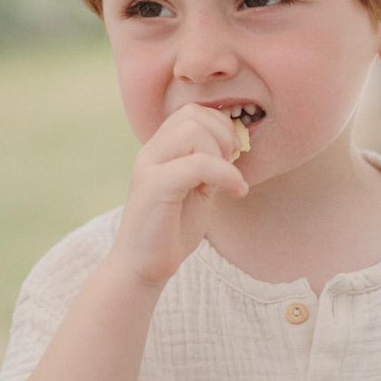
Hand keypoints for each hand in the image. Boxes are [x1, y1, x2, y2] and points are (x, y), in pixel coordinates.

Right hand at [107, 103, 248, 289]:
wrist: (142, 268)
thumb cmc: (170, 233)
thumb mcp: (198, 191)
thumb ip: (210, 165)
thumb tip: (235, 142)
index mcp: (160, 150)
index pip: (192, 112)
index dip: (220, 127)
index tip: (231, 159)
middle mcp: (151, 152)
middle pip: (193, 115)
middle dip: (223, 136)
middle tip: (231, 168)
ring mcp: (149, 167)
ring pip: (193, 131)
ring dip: (221, 154)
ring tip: (229, 182)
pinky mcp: (154, 186)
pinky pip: (198, 163)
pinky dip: (225, 174)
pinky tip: (237, 192)